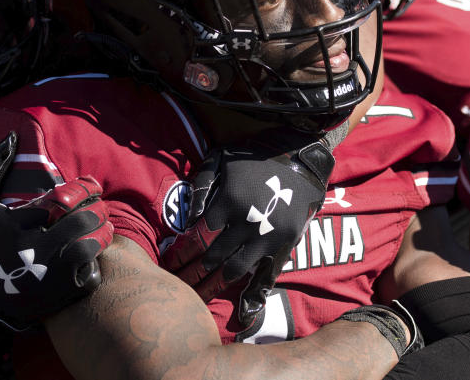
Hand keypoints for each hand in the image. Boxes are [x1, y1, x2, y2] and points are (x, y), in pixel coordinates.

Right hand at [0, 131, 113, 352]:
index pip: (60, 200)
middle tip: (101, 208)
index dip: (83, 190)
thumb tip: (12, 135)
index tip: (92, 186)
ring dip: (102, 234)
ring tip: (104, 228)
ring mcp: (45, 276)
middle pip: (79, 223)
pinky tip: (92, 255)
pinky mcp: (57, 297)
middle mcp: (29, 250)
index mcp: (13, 224)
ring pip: (88, 248)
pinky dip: (96, 264)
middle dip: (97, 211)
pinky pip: (91, 275)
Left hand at [162, 132, 334, 326]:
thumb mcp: (221, 158)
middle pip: (211, 257)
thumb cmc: (254, 157)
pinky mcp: (285, 245)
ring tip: (196, 296)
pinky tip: (241, 312)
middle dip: (189, 274)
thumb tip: (187, 218)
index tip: (168, 265)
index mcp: (229, 201)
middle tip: (175, 286)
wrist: (301, 160)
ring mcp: (267, 236)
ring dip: (213, 285)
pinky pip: (266, 275)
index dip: (180, 254)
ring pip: (234, 270)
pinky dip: (253, 295)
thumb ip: (200, 185)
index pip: (197, 237)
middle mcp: (247, 222)